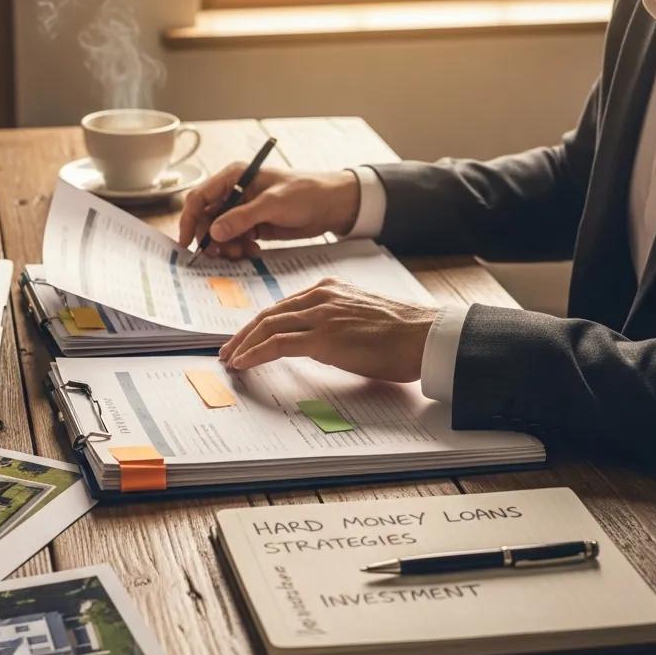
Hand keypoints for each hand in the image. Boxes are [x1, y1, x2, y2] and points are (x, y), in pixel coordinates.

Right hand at [177, 164, 360, 259]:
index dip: (189, 220)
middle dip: (211, 238)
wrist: (332, 204)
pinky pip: (235, 240)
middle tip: (221, 254)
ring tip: (243, 252)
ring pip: (220, 233)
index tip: (188, 243)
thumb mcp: (273, 204)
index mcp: (234, 177)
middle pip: (207, 219)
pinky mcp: (253, 225)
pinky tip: (253, 250)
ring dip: (226, 246)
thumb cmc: (306, 192)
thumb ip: (242, 218)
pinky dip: (239, 249)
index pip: (200, 197)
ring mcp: (243, 210)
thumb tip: (214, 232)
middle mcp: (234, 193)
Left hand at [218, 277, 439, 382]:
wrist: (427, 336)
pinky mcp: (324, 337)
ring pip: (268, 326)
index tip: (248, 337)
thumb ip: (339, 322)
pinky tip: (244, 364)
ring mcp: (321, 315)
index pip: (285, 306)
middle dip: (245, 333)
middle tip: (229, 349)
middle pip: (270, 314)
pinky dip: (255, 354)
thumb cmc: (404, 334)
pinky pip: (278, 344)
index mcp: (331, 290)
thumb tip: (321, 344)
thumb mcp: (363, 318)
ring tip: (230, 360)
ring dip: (244, 345)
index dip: (262, 324)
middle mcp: (321, 297)